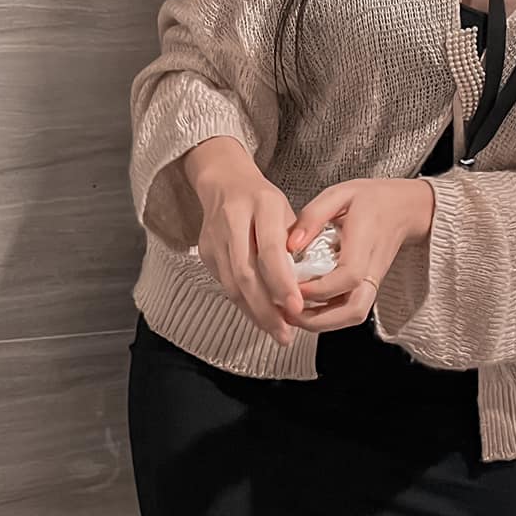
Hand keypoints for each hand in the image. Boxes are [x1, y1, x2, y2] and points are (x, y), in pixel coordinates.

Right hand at [184, 137, 303, 346]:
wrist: (224, 181)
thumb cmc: (264, 201)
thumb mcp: (287, 211)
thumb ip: (296, 246)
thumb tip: (309, 288)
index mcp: (262, 204)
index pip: (270, 249)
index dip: (283, 282)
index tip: (297, 307)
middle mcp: (234, 219)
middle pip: (246, 273)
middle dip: (266, 308)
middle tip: (286, 333)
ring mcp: (215, 237)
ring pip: (232, 284)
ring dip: (255, 313)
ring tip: (277, 332)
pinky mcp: (205, 251)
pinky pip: (225, 285)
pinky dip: (244, 304)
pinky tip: (261, 317)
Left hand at [287, 177, 435, 334]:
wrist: (404, 208)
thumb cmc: (372, 200)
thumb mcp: (339, 194)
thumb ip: (312, 217)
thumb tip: (291, 244)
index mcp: (366, 241)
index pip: (349, 276)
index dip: (320, 288)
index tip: (294, 287)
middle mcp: (372, 268)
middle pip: (354, 309)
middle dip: (319, 320)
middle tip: (289, 312)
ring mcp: (373, 281)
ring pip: (354, 315)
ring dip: (323, 323)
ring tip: (295, 314)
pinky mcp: (369, 287)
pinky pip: (352, 310)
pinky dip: (329, 317)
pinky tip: (308, 308)